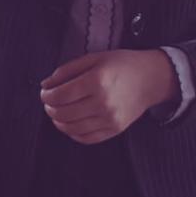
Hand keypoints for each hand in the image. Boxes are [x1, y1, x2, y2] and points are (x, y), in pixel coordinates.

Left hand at [39, 50, 178, 144]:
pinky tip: (70, 123)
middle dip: (50, 108)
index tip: (45, 92)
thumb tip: (46, 85)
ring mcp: (110, 119)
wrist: (150, 79)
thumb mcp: (93, 58)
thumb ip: (67, 71)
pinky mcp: (115, 129)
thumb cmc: (122, 65)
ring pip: (72, 128)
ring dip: (58, 121)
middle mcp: (103, 102)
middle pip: (63, 114)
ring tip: (57, 112)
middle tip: (49, 102)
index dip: (47, 96)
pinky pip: (86, 138)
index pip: (60, 96)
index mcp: (97, 81)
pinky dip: (72, 133)